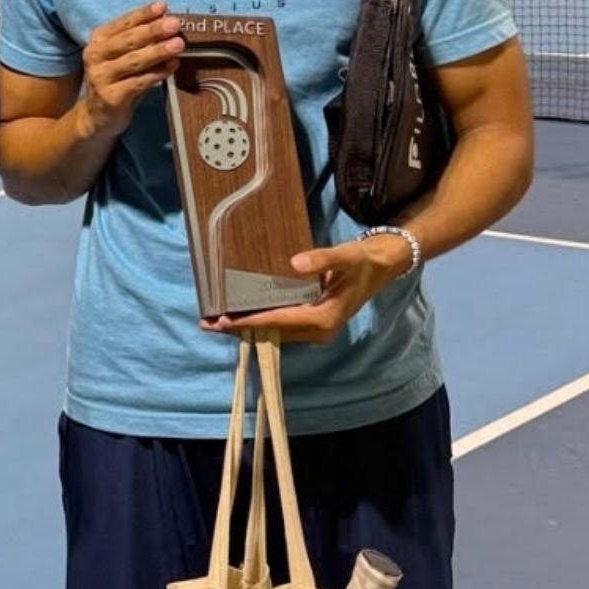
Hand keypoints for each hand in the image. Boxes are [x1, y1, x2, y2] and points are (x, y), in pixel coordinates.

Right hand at [80, 2, 183, 138]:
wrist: (97, 116)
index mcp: (98, 40)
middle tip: (174, 24)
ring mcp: (100, 77)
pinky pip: (138, 83)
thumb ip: (142, 43)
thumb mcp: (124, 57)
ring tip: (178, 44)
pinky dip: (157, 73)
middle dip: (153, 30)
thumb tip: (169, 24)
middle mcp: (95, 55)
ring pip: (133, 61)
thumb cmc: (117, 80)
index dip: (143, 14)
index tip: (162, 6)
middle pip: (128, 40)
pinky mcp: (110, 97)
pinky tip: (172, 66)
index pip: (123, 23)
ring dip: (158, 51)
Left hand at [201, 233, 413, 344]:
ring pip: (273, 331)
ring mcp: (315, 330)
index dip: (249, 321)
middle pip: (271, 331)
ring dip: (246, 327)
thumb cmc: (363, 262)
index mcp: (323, 319)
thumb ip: (322, 259)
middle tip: (206, 323)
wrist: (382, 266)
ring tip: (214, 321)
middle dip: (239, 328)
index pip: (277, 321)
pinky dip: (259, 321)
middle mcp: (317, 331)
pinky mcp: (312, 323)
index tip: (222, 321)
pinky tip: (240, 315)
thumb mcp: (345, 257)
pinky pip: (280, 326)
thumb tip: (295, 263)